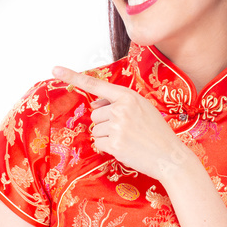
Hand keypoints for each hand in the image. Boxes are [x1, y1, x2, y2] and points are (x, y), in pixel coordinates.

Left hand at [51, 65, 194, 180]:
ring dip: (107, 137)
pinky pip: (99, 144)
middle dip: (106, 124)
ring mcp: (117, 126)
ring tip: (129, 140)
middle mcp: (121, 108)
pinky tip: (126, 148)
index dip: (73, 77)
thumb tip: (94, 105)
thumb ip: (118, 103)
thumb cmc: (156, 132)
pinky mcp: (115, 143)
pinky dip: (109, 148)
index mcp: (129, 96)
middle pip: (95, 115)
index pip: (96, 85)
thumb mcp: (142, 109)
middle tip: (128, 131)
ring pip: (96, 130)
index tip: (55, 69)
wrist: (171, 156)